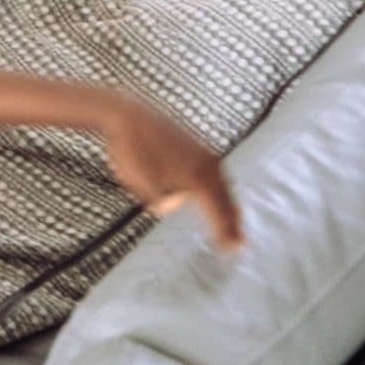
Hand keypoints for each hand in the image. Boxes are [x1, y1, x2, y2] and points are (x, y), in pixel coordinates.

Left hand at [101, 100, 243, 249]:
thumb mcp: (138, 183)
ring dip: (229, 205)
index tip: (230, 250)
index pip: (217, 211)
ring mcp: (203, 151)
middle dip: (233, 222)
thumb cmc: (129, 149)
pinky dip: (220, 187)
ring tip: (233, 222)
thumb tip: (172, 206)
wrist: (125, 114)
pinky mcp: (195, 144)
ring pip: (223, 184)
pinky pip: (215, 172)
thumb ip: (159, 201)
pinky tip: (215, 193)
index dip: (225, 232)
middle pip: (226, 199)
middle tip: (238, 244)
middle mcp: (206, 164)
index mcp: (196, 176)